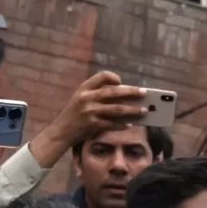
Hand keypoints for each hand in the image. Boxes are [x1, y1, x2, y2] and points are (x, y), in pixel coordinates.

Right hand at [30, 71, 145, 167]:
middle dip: (131, 92)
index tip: (122, 82)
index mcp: (85, 88)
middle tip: (144, 93)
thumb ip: (98, 94)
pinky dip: (122, 125)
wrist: (62, 131)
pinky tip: (130, 125)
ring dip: (132, 110)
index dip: (113, 78)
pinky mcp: (92, 125)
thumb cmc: (76, 114)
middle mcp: (87, 98)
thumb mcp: (82, 98)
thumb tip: (125, 96)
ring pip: (117, 109)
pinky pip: (112, 124)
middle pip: (114, 92)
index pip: (101, 76)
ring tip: (144, 111)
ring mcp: (89, 111)